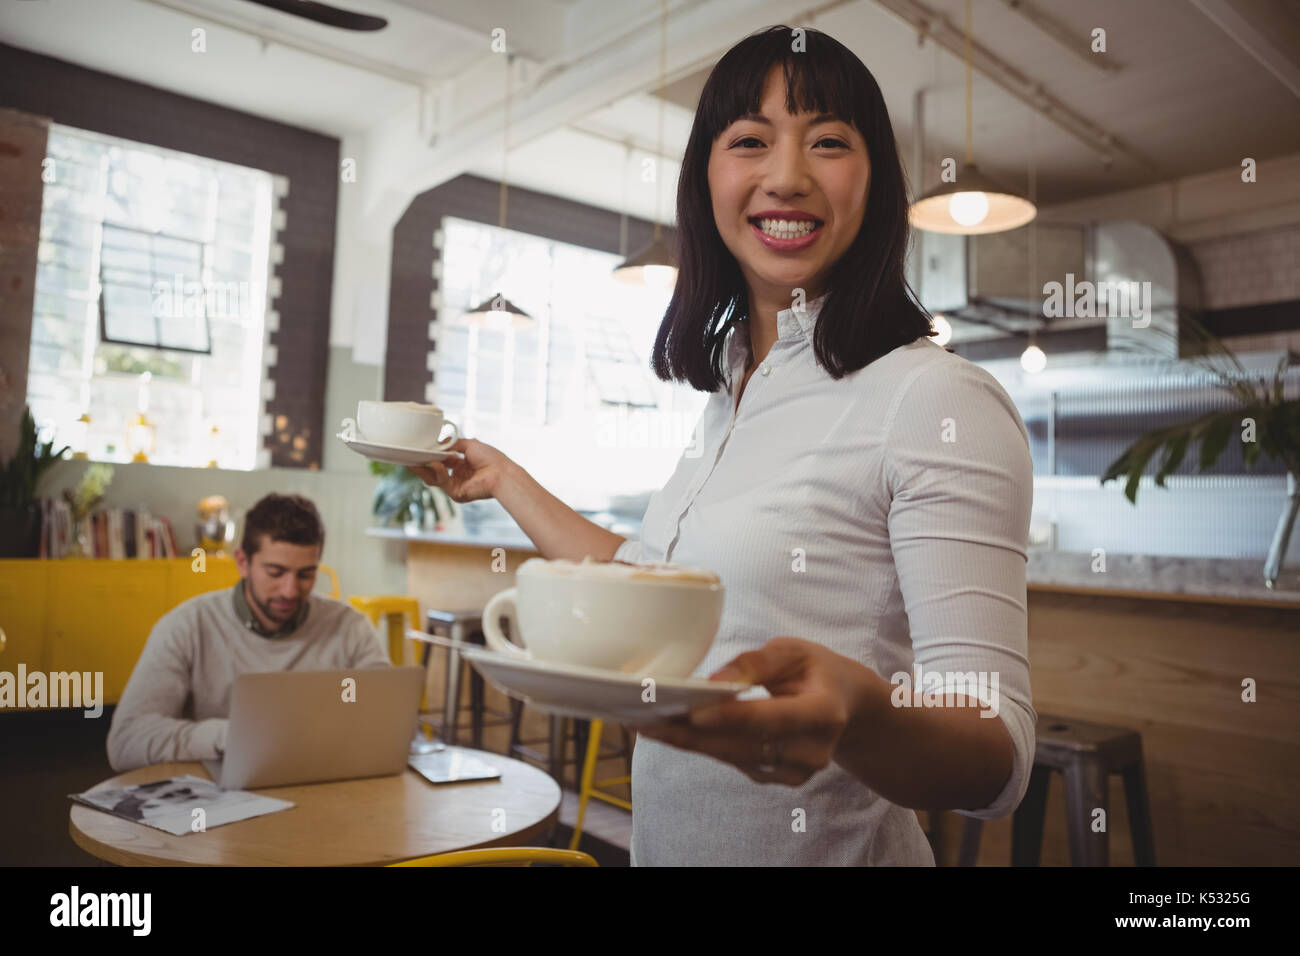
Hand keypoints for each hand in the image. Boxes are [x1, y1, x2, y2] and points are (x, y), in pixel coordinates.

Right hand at [409, 438, 512, 502]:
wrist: (501, 472)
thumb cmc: (491, 458)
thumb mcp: (469, 444)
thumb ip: (452, 444)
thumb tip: (438, 441)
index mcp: (461, 465)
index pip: (439, 461)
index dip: (428, 456)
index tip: (416, 449)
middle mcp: (457, 476)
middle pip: (432, 471)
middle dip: (419, 465)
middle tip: (406, 457)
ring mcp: (456, 485)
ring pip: (433, 479)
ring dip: (423, 469)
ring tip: (413, 460)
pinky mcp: (456, 493)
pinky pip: (443, 482)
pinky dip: (438, 472)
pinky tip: (436, 464)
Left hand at [631, 637, 881, 786]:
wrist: (845, 706)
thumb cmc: (816, 670)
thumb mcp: (793, 650)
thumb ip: (756, 662)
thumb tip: (713, 681)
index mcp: (823, 712)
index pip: (774, 718)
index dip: (733, 718)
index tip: (694, 714)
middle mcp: (811, 750)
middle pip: (743, 744)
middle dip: (691, 733)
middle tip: (645, 717)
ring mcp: (795, 771)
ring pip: (731, 756)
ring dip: (686, 741)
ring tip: (643, 722)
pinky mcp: (777, 777)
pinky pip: (733, 761)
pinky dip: (700, 745)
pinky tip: (667, 731)